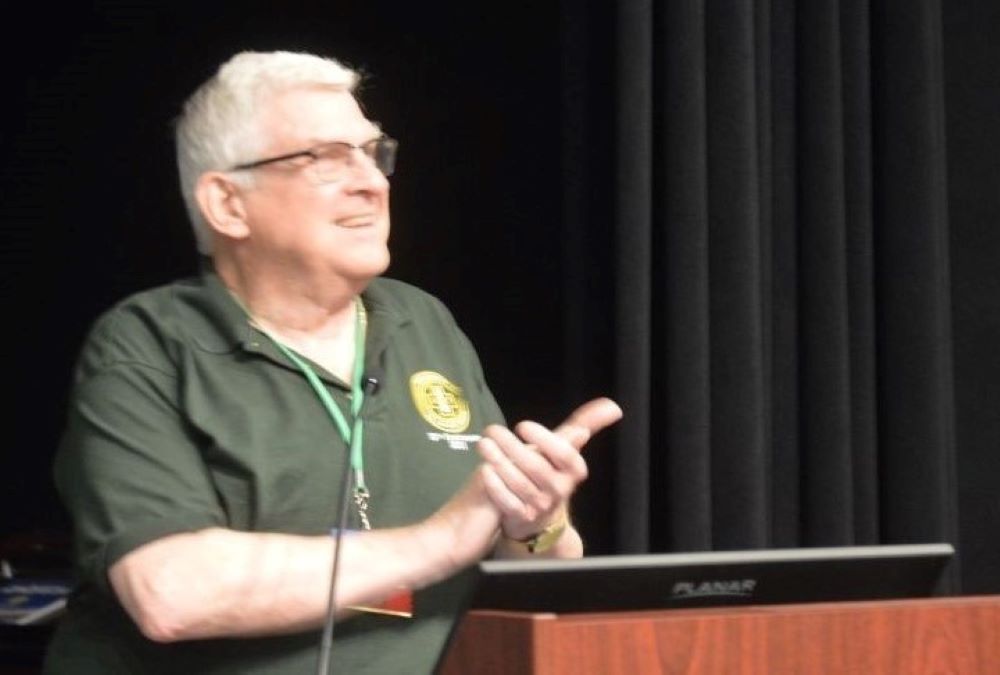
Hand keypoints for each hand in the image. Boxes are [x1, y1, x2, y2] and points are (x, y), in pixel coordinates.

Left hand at [477, 397, 622, 541]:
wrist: (539, 516)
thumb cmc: (551, 472)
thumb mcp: (566, 449)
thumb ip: (585, 425)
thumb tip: (613, 406)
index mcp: (574, 470)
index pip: (564, 453)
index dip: (544, 439)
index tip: (522, 425)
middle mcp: (560, 489)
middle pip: (536, 466)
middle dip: (511, 446)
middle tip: (492, 430)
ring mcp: (541, 505)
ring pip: (519, 483)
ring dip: (499, 461)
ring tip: (484, 444)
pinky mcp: (522, 518)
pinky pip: (508, 502)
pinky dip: (495, 486)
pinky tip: (484, 470)